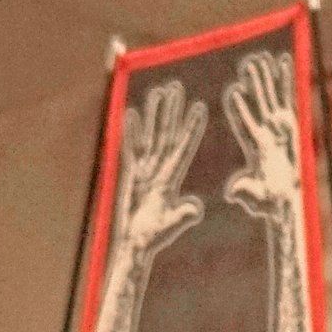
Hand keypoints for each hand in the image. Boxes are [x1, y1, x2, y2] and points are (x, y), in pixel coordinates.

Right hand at [118, 81, 205, 256]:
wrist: (136, 243)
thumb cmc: (153, 236)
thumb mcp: (170, 225)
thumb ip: (182, 215)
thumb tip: (196, 209)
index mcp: (171, 178)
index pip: (182, 147)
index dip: (191, 128)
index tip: (200, 109)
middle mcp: (160, 170)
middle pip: (167, 134)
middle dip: (172, 112)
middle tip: (177, 88)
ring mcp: (147, 170)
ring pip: (151, 136)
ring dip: (154, 115)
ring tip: (159, 94)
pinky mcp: (133, 174)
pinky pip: (132, 148)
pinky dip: (131, 132)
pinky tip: (132, 114)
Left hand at [224, 51, 298, 221]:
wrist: (285, 202)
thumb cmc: (269, 203)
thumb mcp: (256, 197)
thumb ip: (246, 192)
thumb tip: (232, 193)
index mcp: (257, 149)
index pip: (246, 125)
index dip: (241, 111)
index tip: (234, 93)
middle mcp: (266, 134)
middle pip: (259, 105)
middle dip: (254, 85)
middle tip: (247, 65)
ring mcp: (278, 128)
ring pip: (271, 98)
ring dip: (266, 78)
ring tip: (260, 58)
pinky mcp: (291, 125)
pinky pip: (288, 98)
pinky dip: (286, 80)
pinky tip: (283, 61)